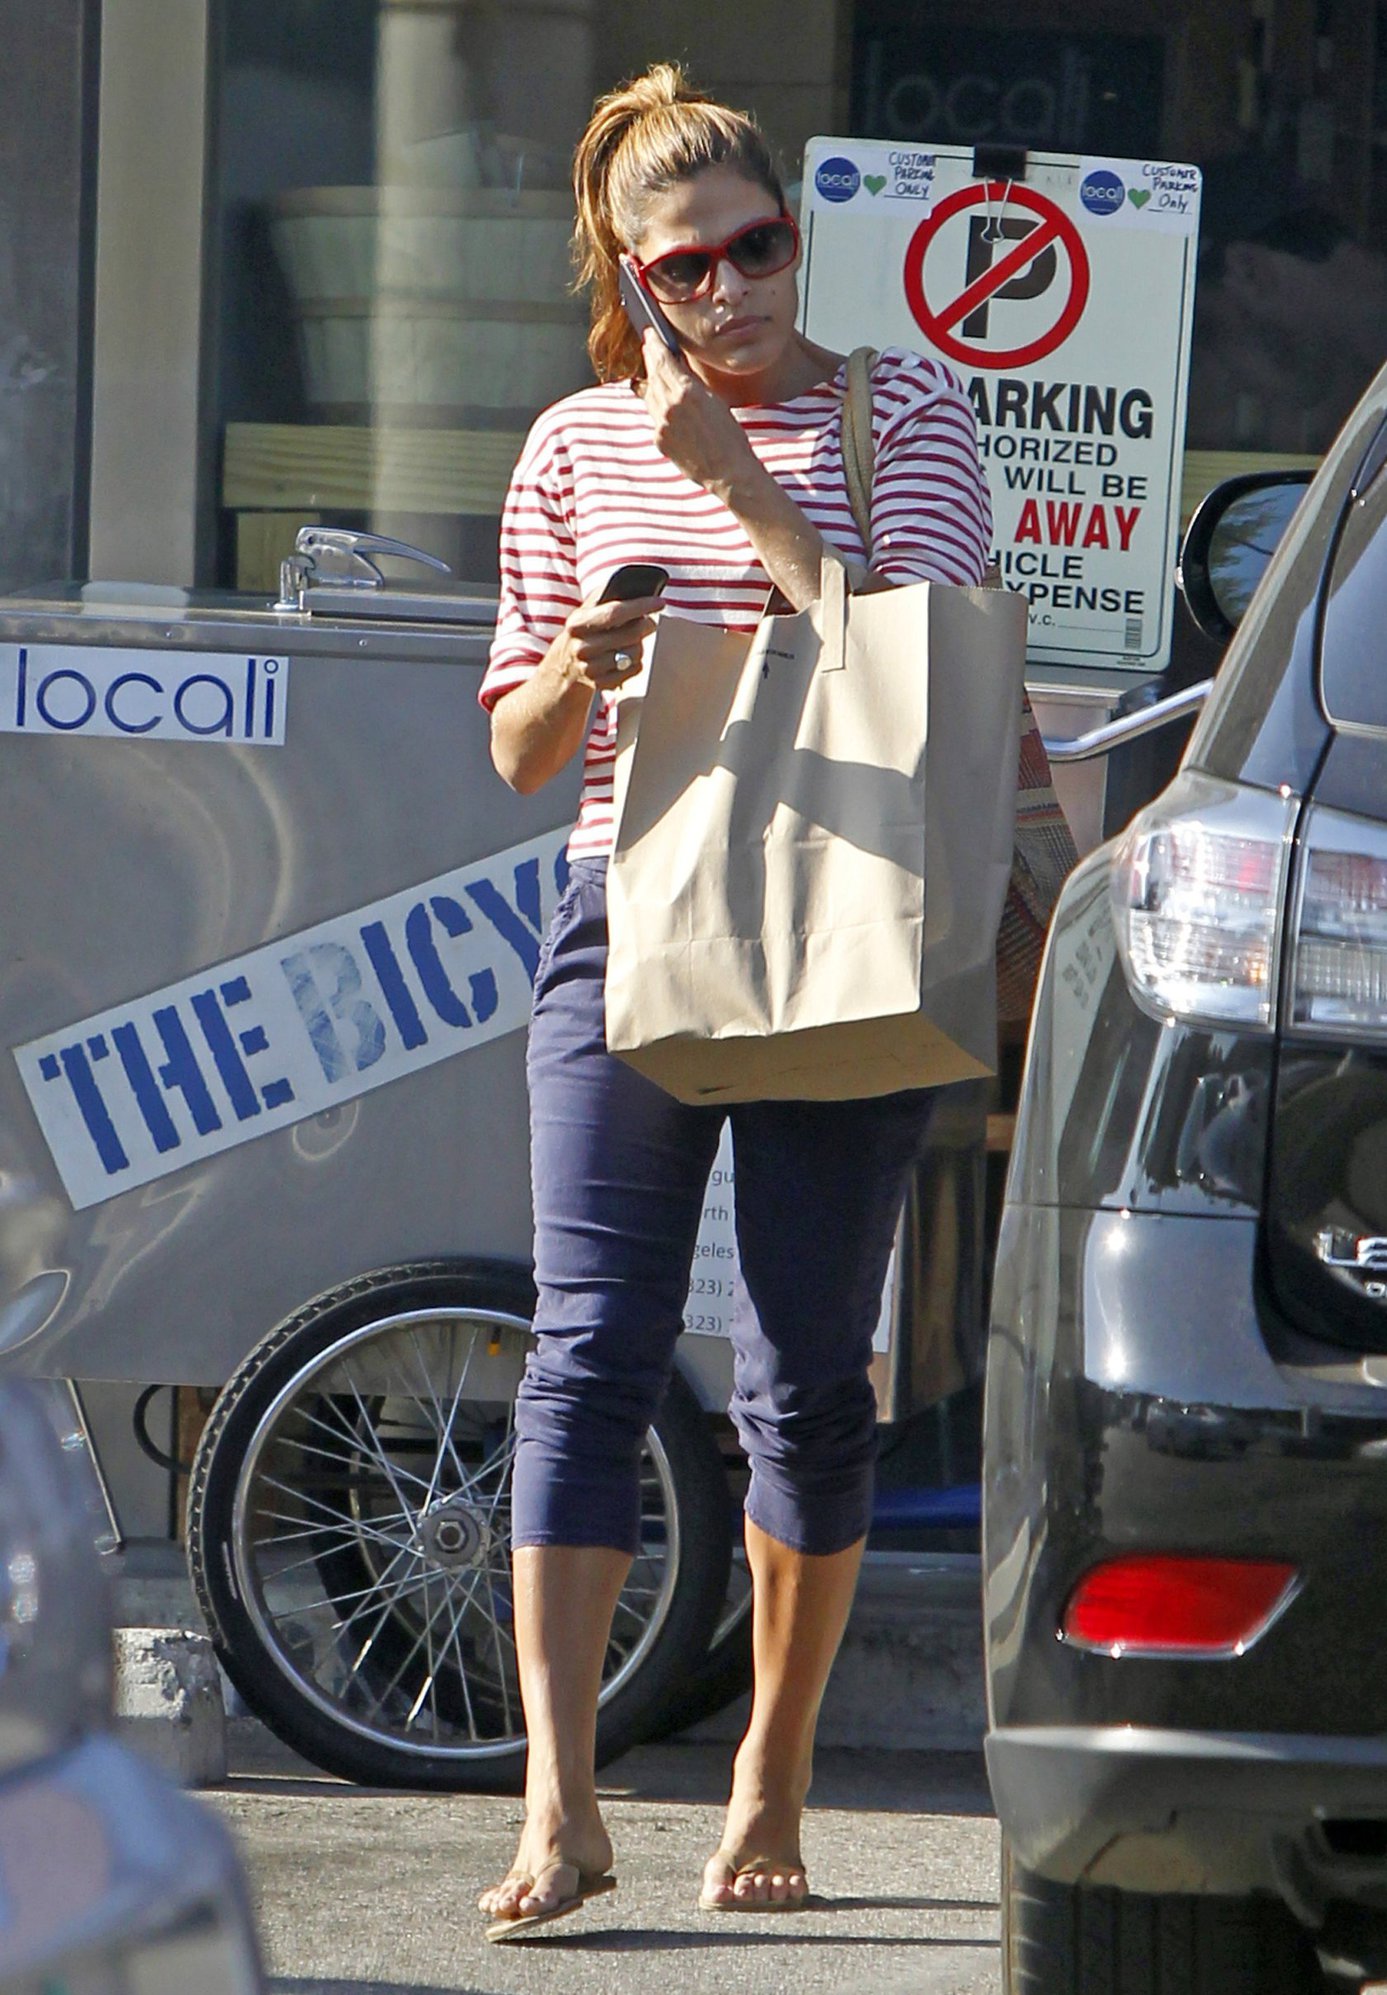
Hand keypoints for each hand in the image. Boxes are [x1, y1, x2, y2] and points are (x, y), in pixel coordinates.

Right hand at [549, 589, 662, 695]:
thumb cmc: (584, 630)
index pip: (614, 612)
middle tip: (650, 622)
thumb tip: (631, 581)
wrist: (564, 666)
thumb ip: (604, 594)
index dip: (640, 606)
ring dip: (639, 645)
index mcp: (577, 624)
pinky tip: (627, 656)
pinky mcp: (601, 684)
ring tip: (633, 641)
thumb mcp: (586, 611)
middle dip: (646, 625)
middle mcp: (581, 648)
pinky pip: (634, 669)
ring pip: (634, 653)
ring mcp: (590, 668)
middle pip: (629, 635)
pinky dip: (636, 662)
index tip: (660, 602)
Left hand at [640, 332, 759, 496]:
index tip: (650, 333)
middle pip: (653, 375)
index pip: (663, 360)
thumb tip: (678, 365)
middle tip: (649, 347)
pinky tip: (663, 401)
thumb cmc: (730, 437)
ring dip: (653, 382)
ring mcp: (661, 424)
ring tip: (656, 373)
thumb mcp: (715, 400)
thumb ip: (692, 382)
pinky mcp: (659, 439)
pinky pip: (654, 415)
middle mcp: (670, 406)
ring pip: (650, 395)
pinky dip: (657, 405)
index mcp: (687, 392)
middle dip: (651, 359)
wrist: (728, 472)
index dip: (654, 345)